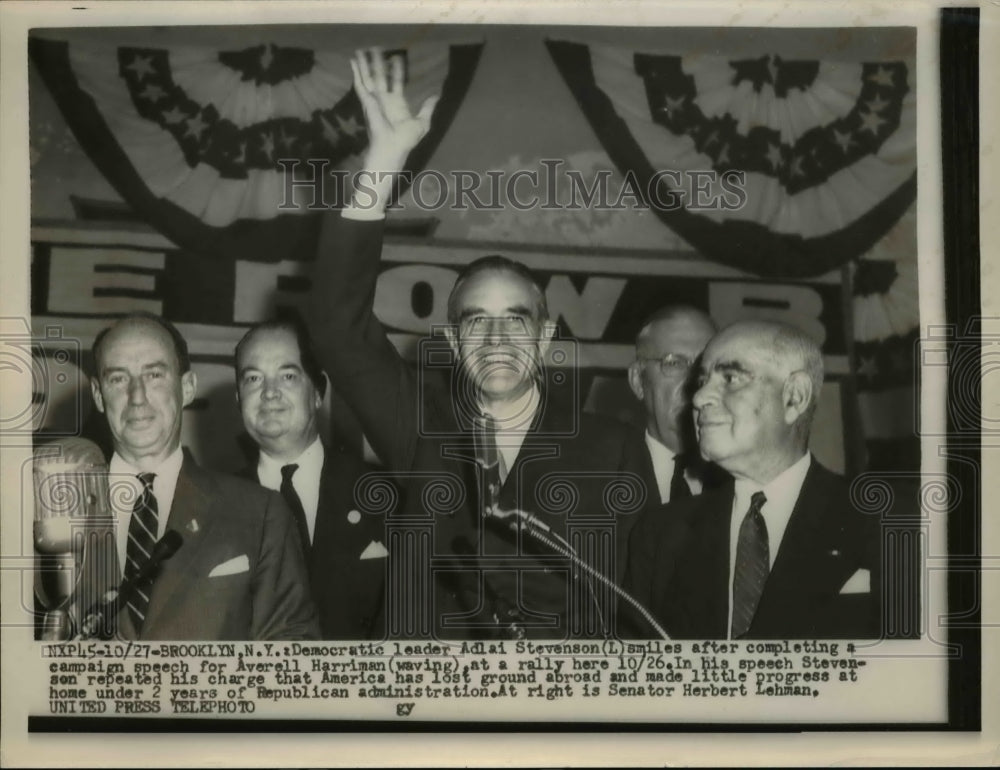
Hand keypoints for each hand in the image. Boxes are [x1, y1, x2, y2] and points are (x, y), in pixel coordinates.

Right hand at [351, 47, 438, 172]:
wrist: (392, 149)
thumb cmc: (406, 140)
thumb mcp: (422, 123)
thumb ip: (427, 108)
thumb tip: (436, 95)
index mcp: (397, 104)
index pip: (397, 82)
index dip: (397, 70)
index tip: (397, 57)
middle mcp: (384, 100)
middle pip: (380, 76)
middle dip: (378, 62)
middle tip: (375, 47)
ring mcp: (374, 99)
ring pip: (368, 76)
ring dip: (365, 63)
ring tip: (362, 48)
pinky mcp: (367, 101)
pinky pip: (360, 84)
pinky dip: (356, 72)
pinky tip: (353, 60)